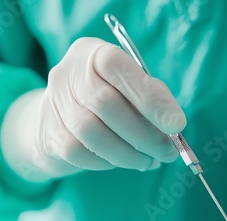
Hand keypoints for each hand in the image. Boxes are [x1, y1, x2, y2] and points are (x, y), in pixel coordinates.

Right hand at [2, 37, 185, 181]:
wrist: (60, 117)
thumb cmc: (110, 97)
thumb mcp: (131, 87)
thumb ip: (150, 98)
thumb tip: (172, 127)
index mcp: (94, 53)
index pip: (119, 68)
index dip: (150, 97)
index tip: (177, 124)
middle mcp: (70, 73)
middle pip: (105, 103)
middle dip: (144, 134)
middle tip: (167, 152)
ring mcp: (55, 103)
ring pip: (92, 133)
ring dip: (129, 154)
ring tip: (150, 161)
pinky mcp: (50, 133)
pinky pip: (80, 153)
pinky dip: (108, 162)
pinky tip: (124, 161)